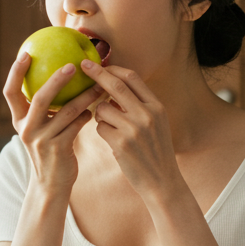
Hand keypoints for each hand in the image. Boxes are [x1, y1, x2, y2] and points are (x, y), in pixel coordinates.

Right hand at [3, 52, 101, 196]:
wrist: (51, 184)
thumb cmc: (49, 150)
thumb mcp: (40, 129)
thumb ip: (44, 109)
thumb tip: (59, 77)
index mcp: (19, 121)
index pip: (10, 92)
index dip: (15, 72)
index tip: (25, 53)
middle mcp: (26, 129)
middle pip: (39, 97)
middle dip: (56, 79)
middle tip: (72, 65)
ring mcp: (41, 140)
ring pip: (66, 111)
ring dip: (84, 96)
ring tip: (97, 86)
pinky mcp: (58, 149)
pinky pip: (77, 125)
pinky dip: (87, 115)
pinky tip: (93, 110)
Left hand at [79, 60, 184, 201]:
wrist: (162, 182)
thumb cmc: (155, 151)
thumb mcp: (156, 124)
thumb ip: (139, 105)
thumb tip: (113, 85)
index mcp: (157, 106)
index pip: (133, 77)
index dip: (113, 68)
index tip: (99, 63)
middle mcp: (147, 114)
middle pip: (115, 85)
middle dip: (97, 74)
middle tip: (82, 66)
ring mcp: (134, 129)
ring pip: (102, 108)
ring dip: (99, 114)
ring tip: (111, 127)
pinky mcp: (121, 144)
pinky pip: (99, 128)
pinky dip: (102, 131)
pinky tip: (113, 142)